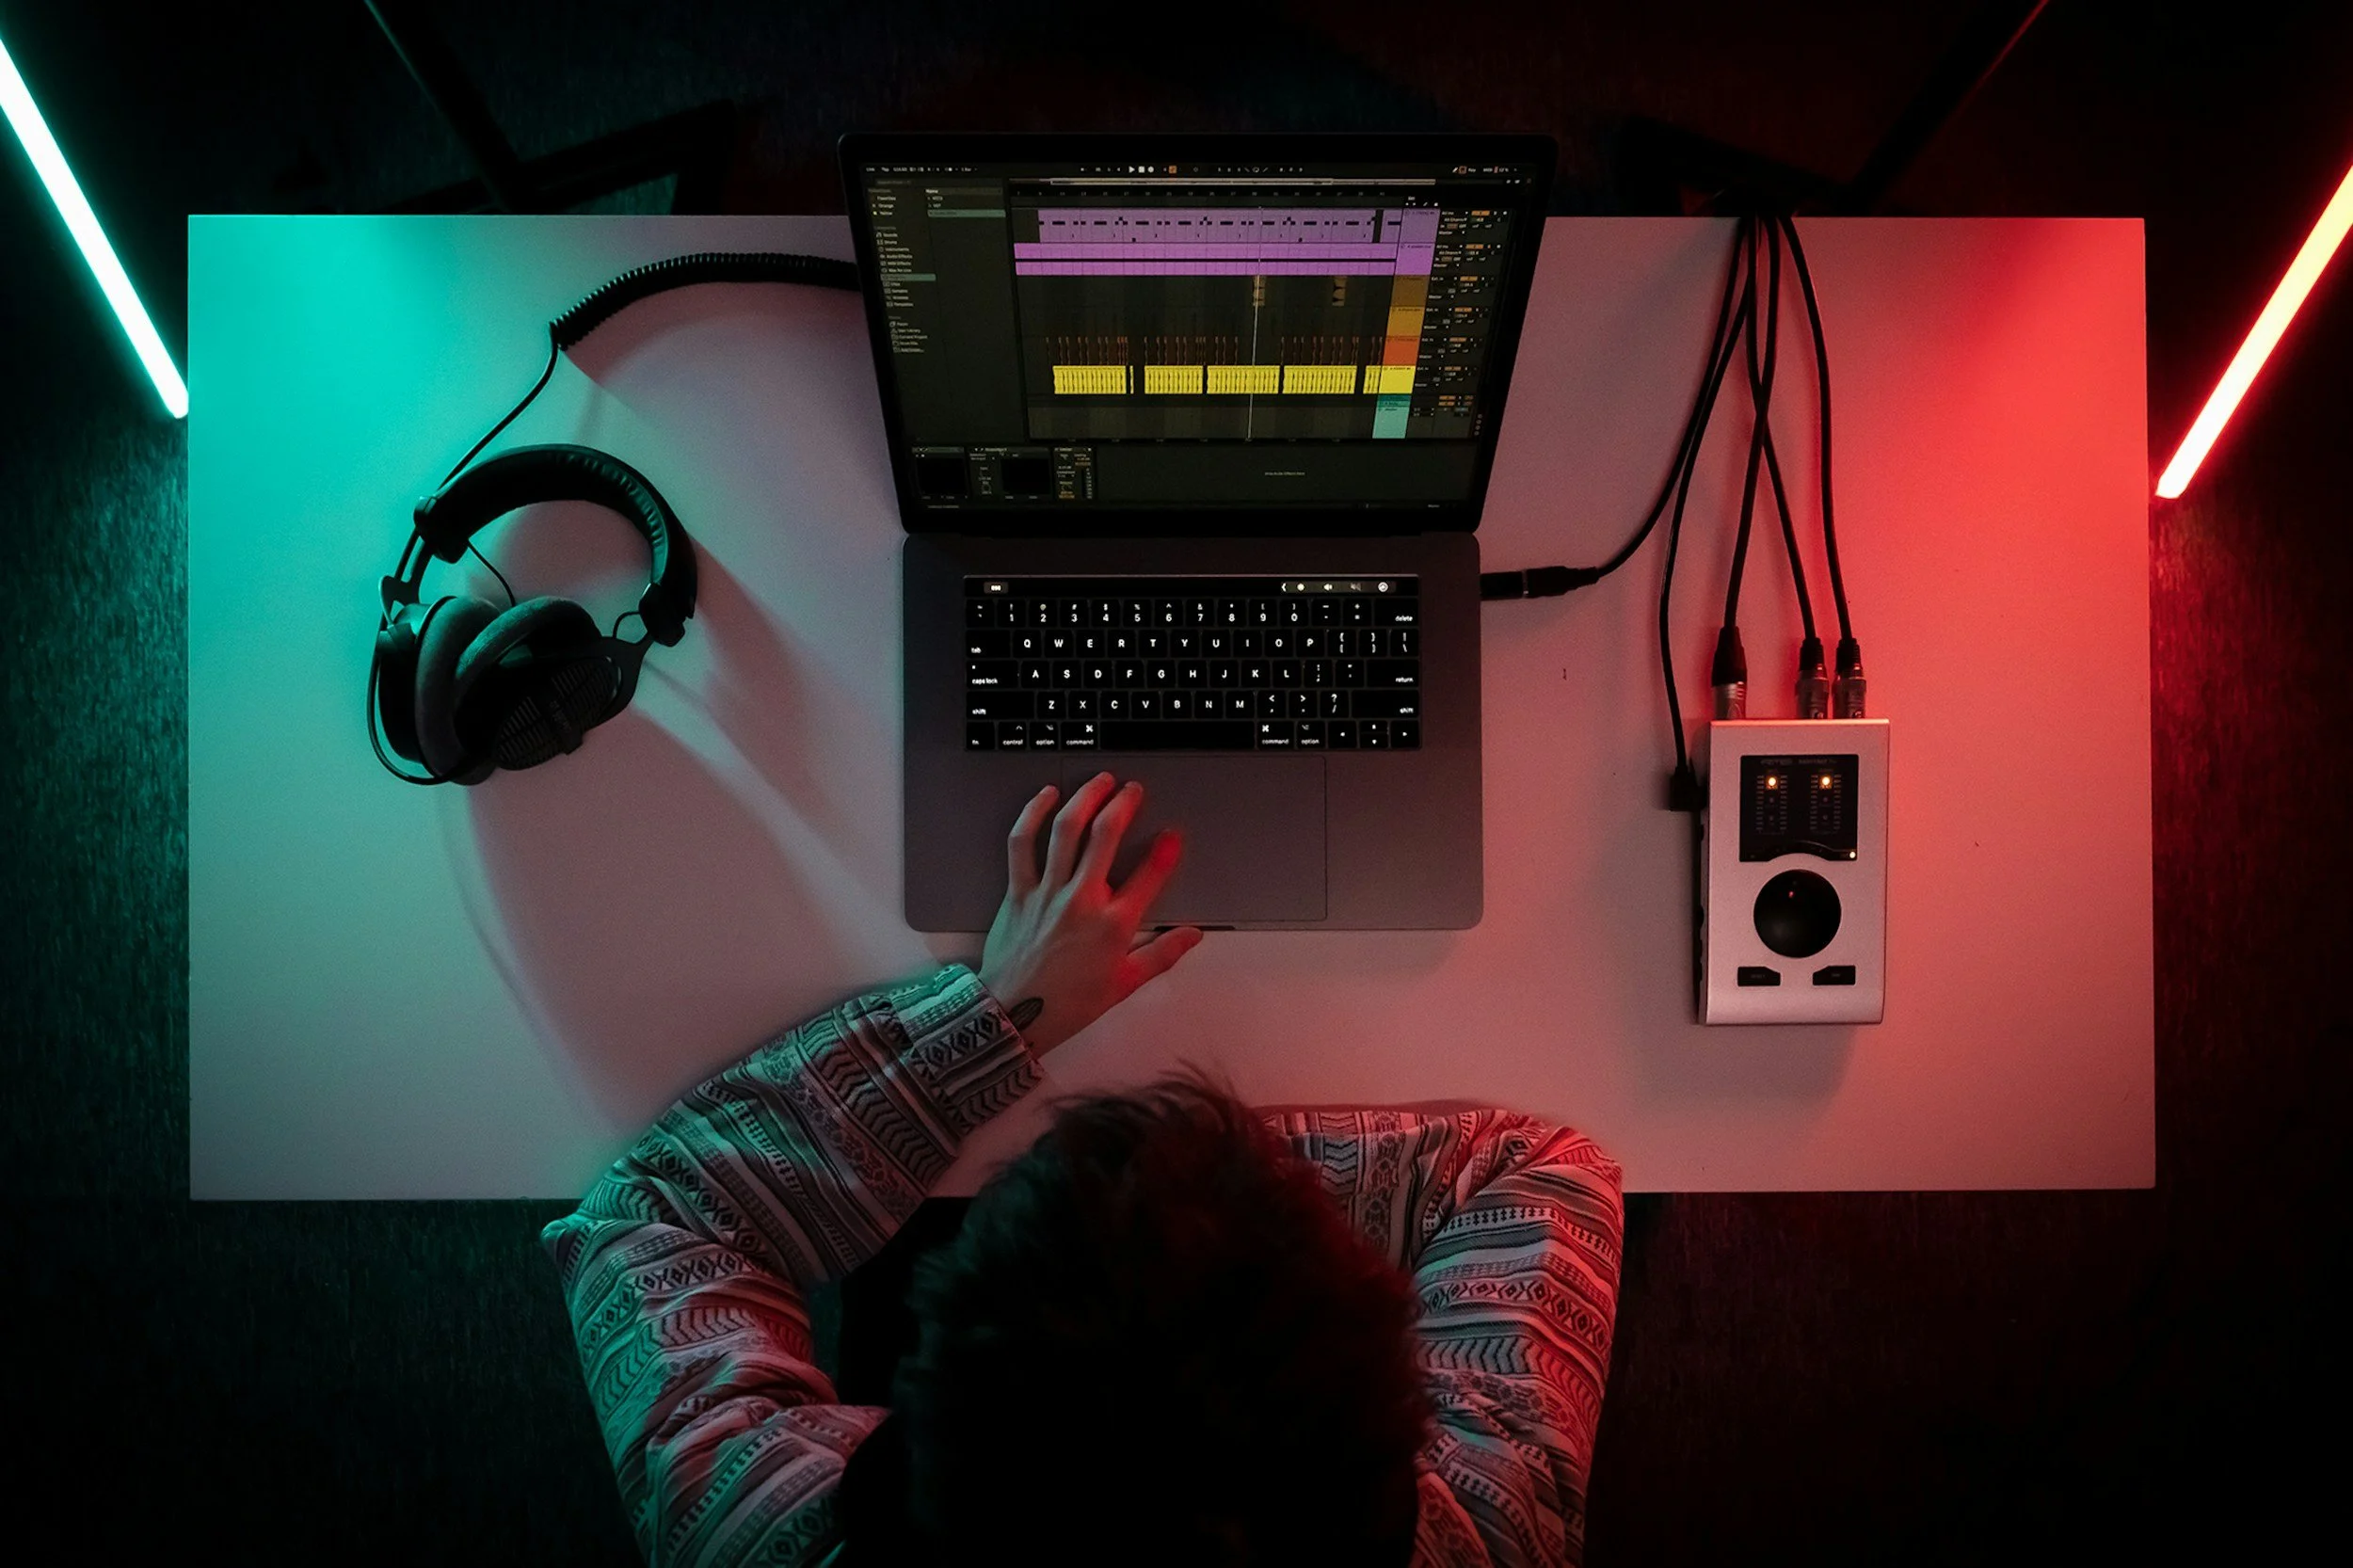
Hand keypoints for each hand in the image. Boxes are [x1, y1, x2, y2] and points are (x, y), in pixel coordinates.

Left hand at [976, 772, 1204, 1056]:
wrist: (1013, 1015)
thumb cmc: (1068, 1004)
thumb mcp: (1124, 985)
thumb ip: (1162, 954)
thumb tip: (1192, 936)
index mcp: (1113, 925)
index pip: (1149, 876)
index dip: (1165, 850)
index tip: (1172, 834)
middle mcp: (1082, 900)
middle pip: (1106, 836)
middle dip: (1124, 805)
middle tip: (1133, 790)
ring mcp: (1047, 892)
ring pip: (1067, 830)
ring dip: (1085, 798)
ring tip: (1100, 782)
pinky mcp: (1019, 891)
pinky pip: (1023, 843)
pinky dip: (1033, 814)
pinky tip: (1046, 796)